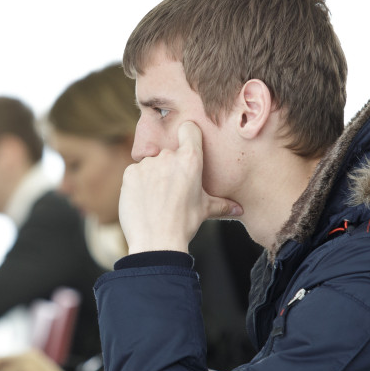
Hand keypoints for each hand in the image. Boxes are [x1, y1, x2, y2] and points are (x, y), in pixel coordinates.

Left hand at [119, 122, 241, 253]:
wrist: (156, 241)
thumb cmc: (184, 224)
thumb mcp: (205, 210)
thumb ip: (222, 204)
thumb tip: (239, 210)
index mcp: (191, 160)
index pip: (189, 129)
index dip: (188, 135)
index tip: (187, 143)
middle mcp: (168, 156)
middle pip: (169, 152)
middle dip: (170, 166)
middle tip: (172, 188)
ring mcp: (147, 164)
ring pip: (151, 164)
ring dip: (153, 175)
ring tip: (157, 198)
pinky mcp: (130, 173)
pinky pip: (135, 173)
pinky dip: (138, 183)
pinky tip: (143, 200)